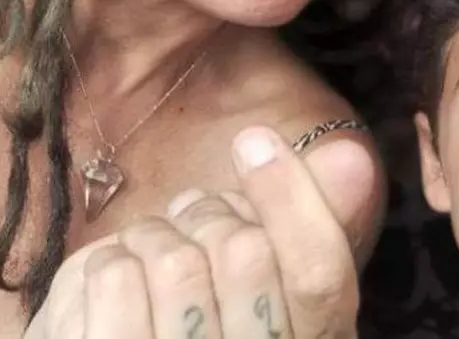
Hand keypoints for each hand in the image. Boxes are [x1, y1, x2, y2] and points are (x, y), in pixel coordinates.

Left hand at [25, 126, 359, 337]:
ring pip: (177, 260)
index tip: (255, 140)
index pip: (320, 274)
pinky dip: (107, 257)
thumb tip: (351, 156)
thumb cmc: (210, 324)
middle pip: (246, 254)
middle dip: (210, 215)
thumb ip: (312, 226)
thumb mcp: (274, 290)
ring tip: (152, 255)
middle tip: (192, 221)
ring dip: (155, 236)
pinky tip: (115, 278)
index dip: (291, 198)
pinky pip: (113, 278)